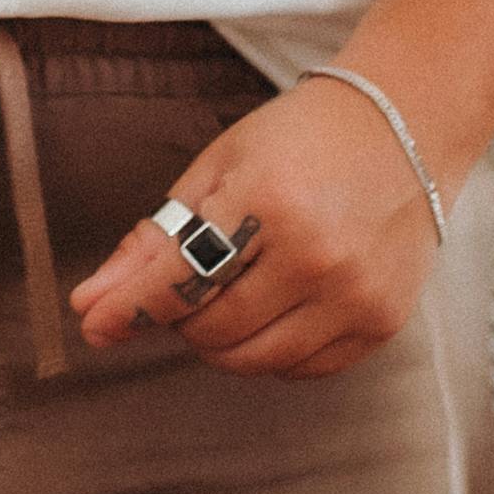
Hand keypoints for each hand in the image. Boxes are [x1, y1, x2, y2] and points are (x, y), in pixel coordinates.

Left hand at [66, 73, 435, 377]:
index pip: (179, 279)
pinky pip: (303, 369)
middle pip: (213, 330)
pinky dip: (272, 351)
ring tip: (231, 290)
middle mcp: (318, 255)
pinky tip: (276, 306)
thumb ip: (152, 242)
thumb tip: (89, 306)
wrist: (404, 124)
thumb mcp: (217, 169)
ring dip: (222, 340)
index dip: (128, 309)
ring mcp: (356, 294)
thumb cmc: (298, 140)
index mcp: (268, 200)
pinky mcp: (383, 322)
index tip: (92, 325)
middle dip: (182, 316)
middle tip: (191, 279)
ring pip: (255, 360)